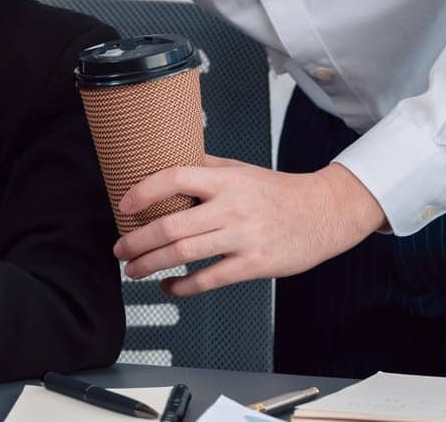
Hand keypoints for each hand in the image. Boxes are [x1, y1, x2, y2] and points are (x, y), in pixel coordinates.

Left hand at [112, 157, 386, 295]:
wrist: (326, 212)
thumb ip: (206, 166)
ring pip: (185, 254)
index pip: (175, 177)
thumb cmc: (280, 191)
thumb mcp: (242, 169)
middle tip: (119, 248)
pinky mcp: (254, 264)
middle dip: (138, 241)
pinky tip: (169, 286)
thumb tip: (168, 159)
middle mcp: (232, 207)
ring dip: (151, 264)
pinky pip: (210, 279)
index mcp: (226, 179)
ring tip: (133, 270)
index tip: (124, 205)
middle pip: (173, 225)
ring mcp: (243, 237)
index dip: (144, 191)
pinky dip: (183, 286)